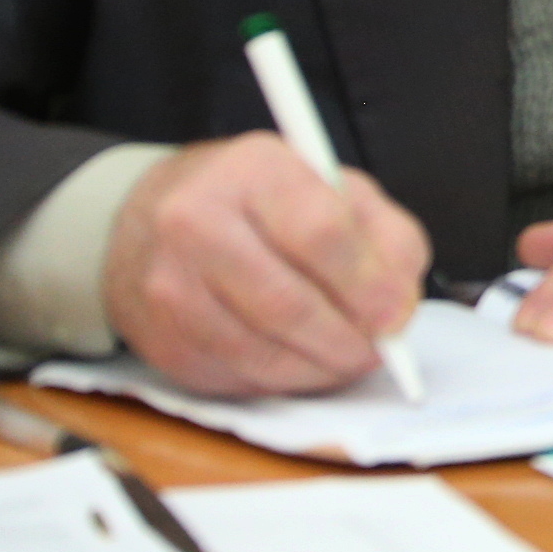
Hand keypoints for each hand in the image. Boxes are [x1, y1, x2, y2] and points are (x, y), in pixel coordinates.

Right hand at [102, 134, 429, 396]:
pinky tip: (303, 362)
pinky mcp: (162, 342)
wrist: (153, 220)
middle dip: (347, 339)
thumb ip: (386, 237)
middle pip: (287, 304)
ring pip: (261, 353)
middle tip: (379, 350)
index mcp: (253, 170)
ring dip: (319, 368)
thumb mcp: (337, 190)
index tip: (397, 315)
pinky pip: (237, 378)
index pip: (319, 232)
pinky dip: (284, 381)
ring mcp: (169, 287)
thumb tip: (399, 308)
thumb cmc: (264, 202)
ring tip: (348, 357)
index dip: (368, 284)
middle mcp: (196, 223)